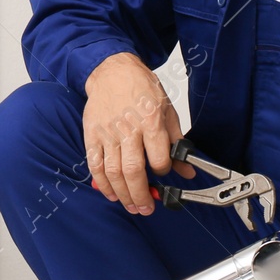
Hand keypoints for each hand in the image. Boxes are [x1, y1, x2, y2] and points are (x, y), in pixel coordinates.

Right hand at [82, 52, 194, 213]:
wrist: (113, 71)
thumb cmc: (141, 88)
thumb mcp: (168, 111)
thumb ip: (177, 142)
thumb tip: (188, 168)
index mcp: (151, 122)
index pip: (159, 159)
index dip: (163, 173)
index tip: (162, 176)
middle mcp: (128, 129)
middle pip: (134, 171)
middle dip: (141, 195)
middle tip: (146, 208)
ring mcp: (108, 133)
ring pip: (113, 172)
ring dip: (123, 194)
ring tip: (131, 206)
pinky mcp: (92, 135)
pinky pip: (95, 164)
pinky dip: (102, 183)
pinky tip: (110, 193)